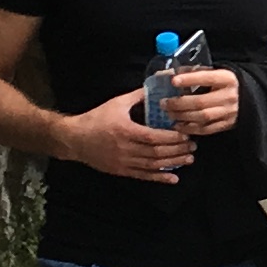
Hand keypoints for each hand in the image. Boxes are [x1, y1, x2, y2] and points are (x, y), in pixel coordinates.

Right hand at [63, 90, 197, 182]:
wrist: (74, 139)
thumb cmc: (96, 119)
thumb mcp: (117, 104)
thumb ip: (138, 97)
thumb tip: (157, 88)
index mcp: (125, 131)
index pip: (154, 137)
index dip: (173, 138)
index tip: (187, 135)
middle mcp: (125, 149)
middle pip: (156, 153)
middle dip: (177, 151)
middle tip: (193, 147)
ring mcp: (123, 162)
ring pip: (152, 165)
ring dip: (173, 163)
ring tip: (188, 159)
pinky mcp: (121, 171)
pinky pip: (143, 176)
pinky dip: (159, 177)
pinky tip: (173, 178)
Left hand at [159, 64, 243, 136]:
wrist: (246, 98)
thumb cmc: (222, 84)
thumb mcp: (214, 73)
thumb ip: (194, 73)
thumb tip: (167, 73)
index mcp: (227, 79)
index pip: (207, 78)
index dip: (189, 79)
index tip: (173, 81)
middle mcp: (230, 96)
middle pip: (201, 102)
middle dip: (179, 103)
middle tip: (164, 103)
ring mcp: (229, 112)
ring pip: (202, 117)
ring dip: (182, 116)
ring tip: (169, 114)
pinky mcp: (226, 125)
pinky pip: (205, 129)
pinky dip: (189, 128)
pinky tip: (178, 125)